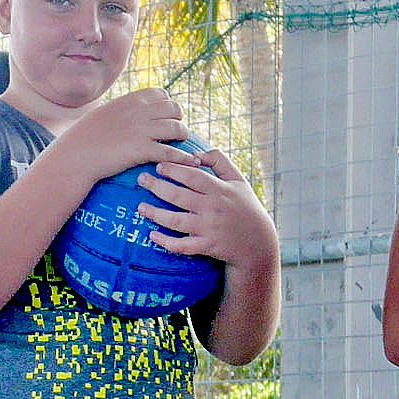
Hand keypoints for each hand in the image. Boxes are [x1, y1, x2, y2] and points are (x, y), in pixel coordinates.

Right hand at [50, 87, 192, 184]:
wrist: (76, 155)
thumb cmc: (85, 137)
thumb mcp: (104, 113)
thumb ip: (121, 110)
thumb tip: (126, 111)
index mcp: (130, 101)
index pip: (162, 95)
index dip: (167, 106)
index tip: (165, 117)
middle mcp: (139, 112)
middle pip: (174, 109)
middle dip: (178, 120)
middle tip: (175, 132)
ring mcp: (142, 130)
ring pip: (176, 128)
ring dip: (182, 136)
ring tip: (181, 143)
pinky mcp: (142, 150)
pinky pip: (171, 152)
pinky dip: (183, 157)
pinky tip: (189, 162)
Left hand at [139, 148, 273, 266]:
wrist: (258, 242)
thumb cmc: (245, 207)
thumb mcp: (238, 180)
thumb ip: (220, 161)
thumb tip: (196, 152)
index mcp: (220, 190)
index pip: (193, 176)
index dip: (174, 170)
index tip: (158, 165)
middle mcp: (213, 208)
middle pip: (180, 196)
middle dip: (157, 187)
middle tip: (141, 180)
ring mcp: (209, 228)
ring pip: (177, 221)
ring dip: (156, 214)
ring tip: (140, 207)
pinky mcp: (207, 246)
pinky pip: (183, 246)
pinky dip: (166, 242)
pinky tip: (152, 236)